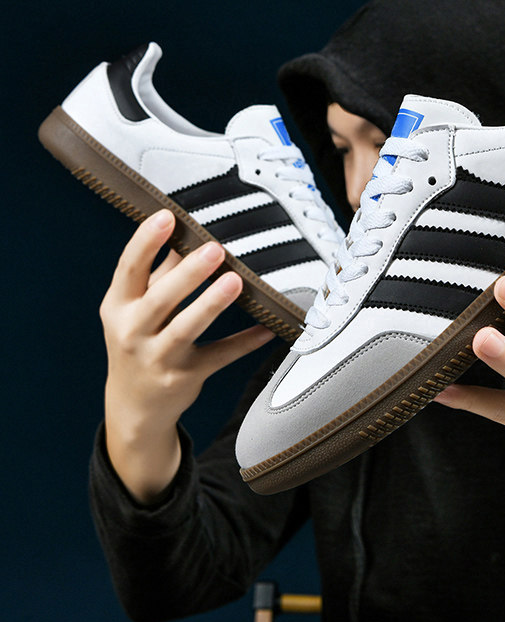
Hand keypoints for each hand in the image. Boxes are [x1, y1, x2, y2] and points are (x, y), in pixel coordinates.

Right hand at [100, 209, 273, 501]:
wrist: (133, 405)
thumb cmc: (138, 341)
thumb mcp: (134, 307)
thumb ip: (160, 271)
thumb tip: (186, 230)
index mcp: (118, 307)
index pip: (129, 269)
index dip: (146, 242)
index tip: (167, 216)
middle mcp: (133, 332)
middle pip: (160, 299)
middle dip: (187, 273)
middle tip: (214, 248)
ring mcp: (158, 358)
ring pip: (186, 329)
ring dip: (211, 304)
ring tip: (235, 281)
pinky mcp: (185, 377)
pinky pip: (219, 356)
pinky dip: (244, 342)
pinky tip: (267, 328)